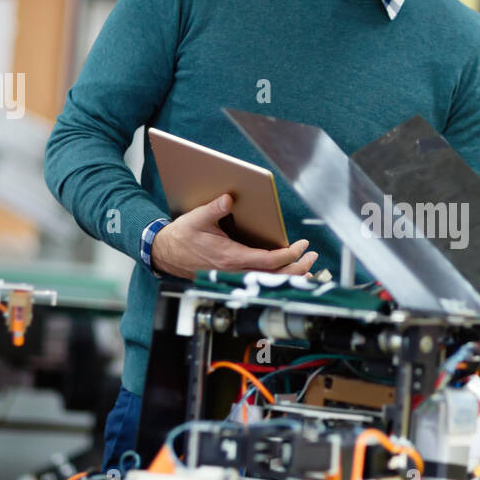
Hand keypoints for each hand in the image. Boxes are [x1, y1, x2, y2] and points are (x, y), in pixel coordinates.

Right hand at [150, 194, 318, 277]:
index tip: (301, 246)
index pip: (268, 260)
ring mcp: (234, 276)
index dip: (288, 255)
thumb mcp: (197, 219)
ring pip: (269, 281)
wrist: (166, 254)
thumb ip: (214, 209)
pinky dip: (277, 278)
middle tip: (313, 257)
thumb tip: (229, 198)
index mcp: (230, 256)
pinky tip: (288, 273)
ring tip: (308, 268)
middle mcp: (235, 271)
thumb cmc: (182, 237)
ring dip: (290, 276)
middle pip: (274, 276)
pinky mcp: (233, 277)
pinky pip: (260, 281)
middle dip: (297, 268)